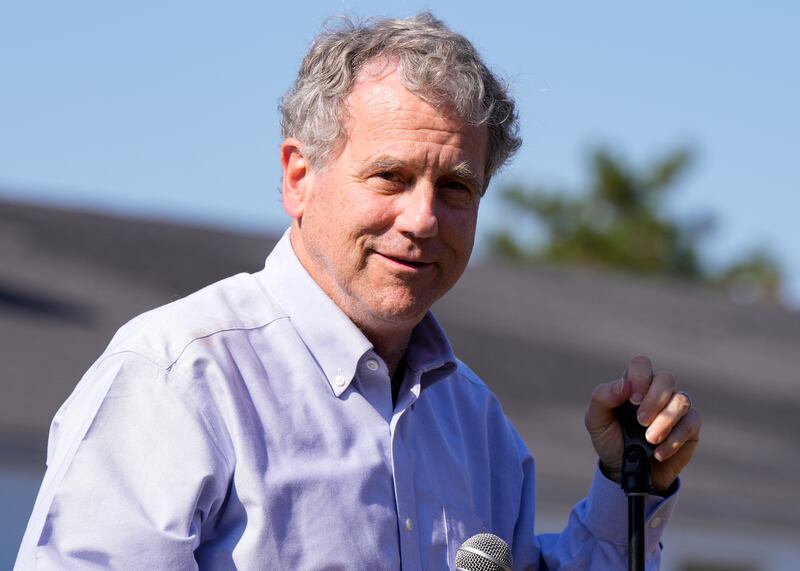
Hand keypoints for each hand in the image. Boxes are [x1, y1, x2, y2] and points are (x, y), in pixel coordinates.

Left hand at [584, 355, 701, 491]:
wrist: (625, 472)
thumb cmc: (610, 439)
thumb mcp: (596, 420)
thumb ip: (603, 398)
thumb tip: (625, 385)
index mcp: (633, 384)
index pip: (641, 364)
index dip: (640, 377)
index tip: (633, 400)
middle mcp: (657, 391)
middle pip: (666, 378)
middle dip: (654, 400)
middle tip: (640, 421)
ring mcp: (675, 407)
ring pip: (682, 400)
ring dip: (665, 420)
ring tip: (650, 439)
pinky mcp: (690, 426)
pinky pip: (692, 422)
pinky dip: (675, 438)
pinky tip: (659, 453)